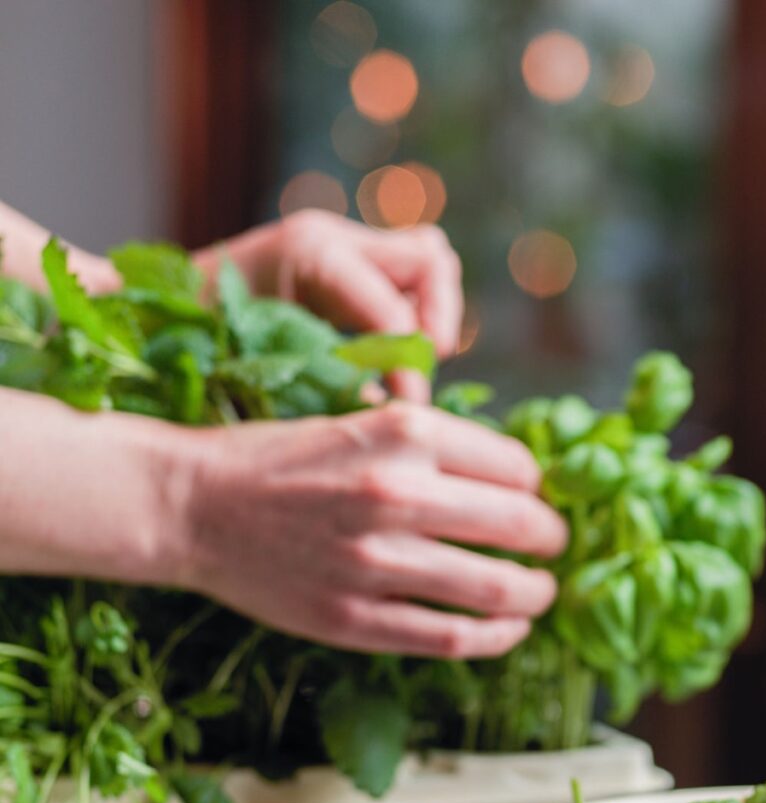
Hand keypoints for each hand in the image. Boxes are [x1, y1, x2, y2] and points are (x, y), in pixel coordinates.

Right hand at [177, 404, 566, 657]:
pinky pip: (452, 637)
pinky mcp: (355, 618)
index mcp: (404, 433)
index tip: (535, 499)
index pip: (517, 468)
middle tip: (554, 545)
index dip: (536, 487)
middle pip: (521, 526)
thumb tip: (515, 478)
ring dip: (536, 594)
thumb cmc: (278, 459)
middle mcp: (396, 493)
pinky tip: (509, 631)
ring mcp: (376, 562)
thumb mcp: (361, 422)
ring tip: (541, 593)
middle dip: (552, 539)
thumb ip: (433, 447)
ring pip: (497, 589)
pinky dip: (496, 638)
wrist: (188, 505)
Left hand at [201, 210, 461, 402]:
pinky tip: (390, 356)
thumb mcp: (256, 367)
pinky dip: (414, 313)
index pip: (395, 310)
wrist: (142, 310)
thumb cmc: (187, 341)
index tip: (406, 409)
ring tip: (409, 364)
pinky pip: (407, 279)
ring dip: (432, 314)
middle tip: (414, 376)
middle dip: (438, 322)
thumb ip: (326, 385)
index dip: (408, 367)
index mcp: (310, 251)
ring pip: (428, 262)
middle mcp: (332, 237)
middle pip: (431, 260)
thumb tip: (385, 417)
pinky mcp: (344, 262)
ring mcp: (340, 243)